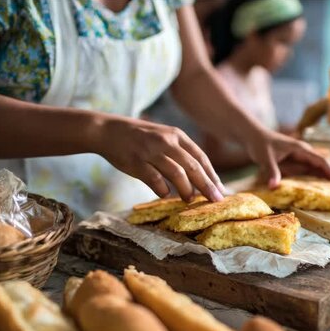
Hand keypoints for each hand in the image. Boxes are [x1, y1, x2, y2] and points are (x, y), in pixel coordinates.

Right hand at [95, 116, 224, 201]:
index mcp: (176, 135)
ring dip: (186, 189)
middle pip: (193, 166)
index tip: (221, 190)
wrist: (108, 130)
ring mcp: (151, 151)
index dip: (212, 175)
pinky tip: (166, 196)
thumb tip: (200, 177)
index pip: (200, 157)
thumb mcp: (164, 137)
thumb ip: (180, 153)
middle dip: (207, 185)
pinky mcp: (136, 161)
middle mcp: (166, 141)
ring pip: (177, 173)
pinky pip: (154, 179)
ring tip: (190, 200)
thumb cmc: (140, 138)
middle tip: (216, 200)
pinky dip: (163, 189)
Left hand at [243, 129, 329, 187]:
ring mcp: (301, 158)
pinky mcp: (295, 163)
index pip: (321, 162)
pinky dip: (318, 180)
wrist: (254, 136)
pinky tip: (324, 191)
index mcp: (301, 149)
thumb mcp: (266, 158)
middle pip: (324, 166)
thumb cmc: (260, 144)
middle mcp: (304, 153)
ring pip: (319, 170)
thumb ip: (272, 172)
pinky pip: (309, 173)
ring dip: (329, 180)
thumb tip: (274, 187)